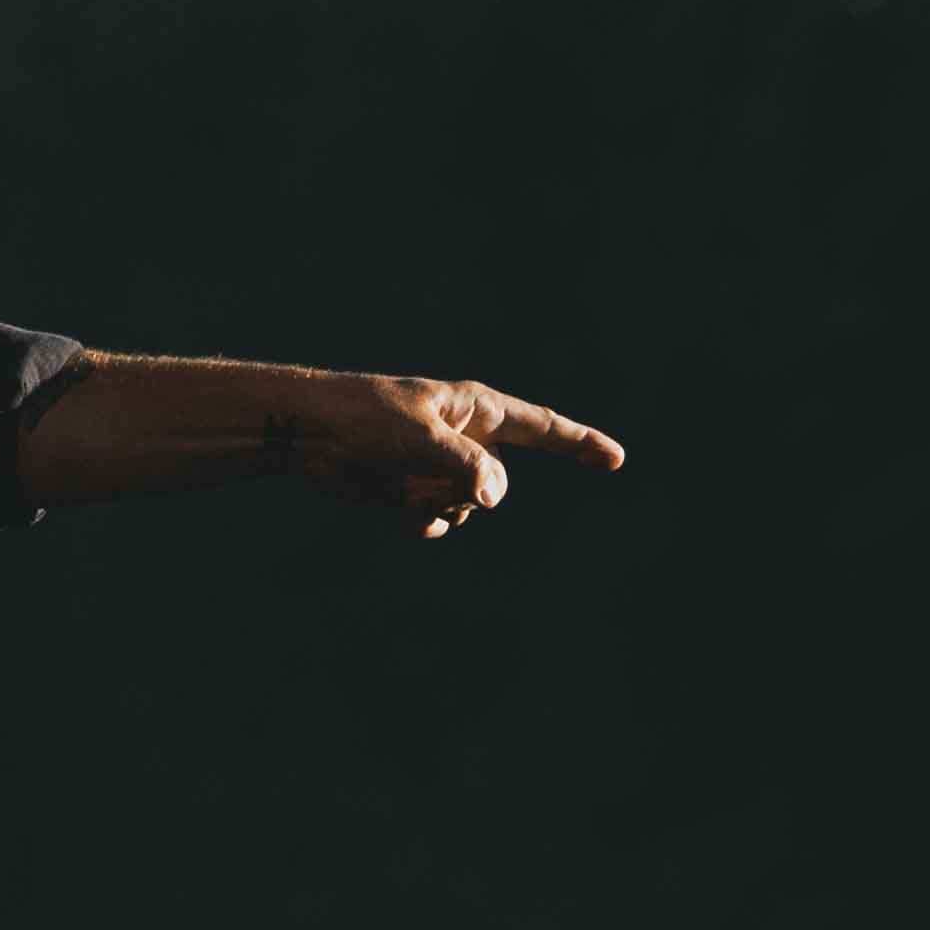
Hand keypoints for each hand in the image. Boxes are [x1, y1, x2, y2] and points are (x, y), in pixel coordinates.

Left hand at [290, 370, 625, 537]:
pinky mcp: (415, 490)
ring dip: (440, 505)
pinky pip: (439, 521)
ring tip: (402, 482)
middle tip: (432, 472)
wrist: (312, 434)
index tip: (616, 459)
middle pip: (497, 482)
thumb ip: (467, 466)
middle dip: (470, 489)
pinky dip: (424, 522)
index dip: (579, 443)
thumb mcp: (424, 439)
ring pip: (468, 507)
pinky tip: (400, 511)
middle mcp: (464, 437)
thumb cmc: (367, 419)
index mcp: (476, 408)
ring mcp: (441, 466)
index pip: (541, 427)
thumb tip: (497, 496)